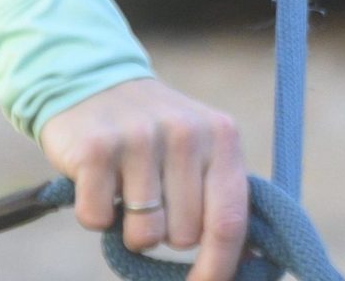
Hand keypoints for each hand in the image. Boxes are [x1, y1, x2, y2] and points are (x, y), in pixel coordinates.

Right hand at [39, 77, 247, 280]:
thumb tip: (251, 262)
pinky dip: (95, 213)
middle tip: (153, 195)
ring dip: (130, 226)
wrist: (93, 82)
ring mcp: (140, 138)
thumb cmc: (156, 136)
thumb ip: (224, 199)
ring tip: (127, 185)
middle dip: (166, 231)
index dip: (218, 269)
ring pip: (143, 237)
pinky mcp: (96, 149)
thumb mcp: (201, 151)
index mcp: (221, 135)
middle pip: (183, 237)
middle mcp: (186, 132)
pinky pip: (98, 221)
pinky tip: (98, 180)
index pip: (229, 221)